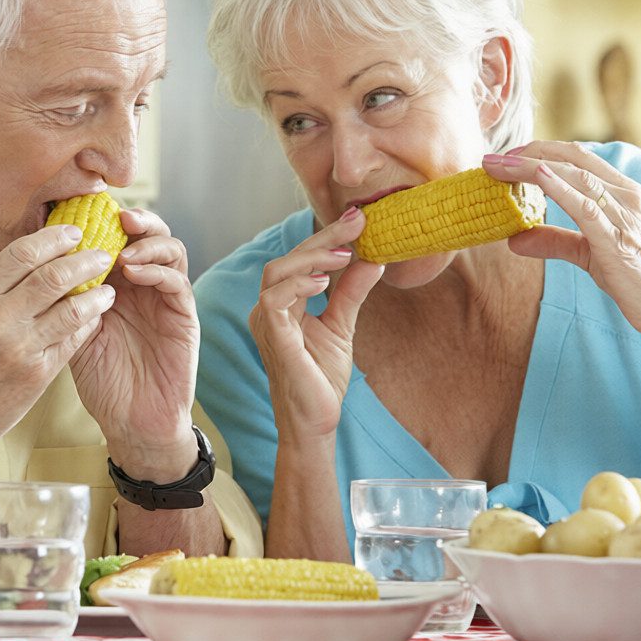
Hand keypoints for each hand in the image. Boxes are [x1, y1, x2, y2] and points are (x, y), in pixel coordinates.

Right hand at [0, 224, 117, 451]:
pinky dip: (88, 324)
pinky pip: (73, 341)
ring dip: (96, 293)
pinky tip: (96, 317)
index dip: (52, 238)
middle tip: (101, 254)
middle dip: (84, 259)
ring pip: (71, 308)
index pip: (21, 254)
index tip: (72, 232)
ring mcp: (19, 347)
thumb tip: (27, 260)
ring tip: (107, 287)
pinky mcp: (37, 374)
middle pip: (52, 276)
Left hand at [69, 208, 200, 479]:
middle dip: (133, 219)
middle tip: (113, 216)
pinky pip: (176, 282)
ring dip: (147, 240)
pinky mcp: (184, 317)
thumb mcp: (74, 332)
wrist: (132, 423)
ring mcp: (166, 299)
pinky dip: (156, 270)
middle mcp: (144, 286)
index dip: (101, 219)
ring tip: (122, 246)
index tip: (78, 208)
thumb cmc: (102, 381)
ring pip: (169, 250)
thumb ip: (66, 298)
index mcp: (117, 284)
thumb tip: (37, 259)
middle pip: (148, 234)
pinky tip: (133, 271)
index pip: (116, 237)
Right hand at [248, 207, 384, 438]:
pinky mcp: (272, 338)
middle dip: (323, 237)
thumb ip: (351, 292)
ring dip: (312, 257)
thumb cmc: (320, 378)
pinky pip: (274, 301)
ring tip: (345, 254)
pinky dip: (297, 285)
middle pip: (288, 258)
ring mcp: (266, 322)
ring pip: (277, 272)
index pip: (301, 260)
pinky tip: (323, 282)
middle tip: (358, 222)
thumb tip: (374, 259)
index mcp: (283, 303)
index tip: (359, 219)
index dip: (328, 237)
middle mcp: (268, 308)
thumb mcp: (342, 326)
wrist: (316, 421)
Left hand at [484, 141, 640, 343]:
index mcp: (620, 192)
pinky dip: (560, 189)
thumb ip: (554, 241)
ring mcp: (624, 215)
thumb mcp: (588, 253)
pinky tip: (536, 178)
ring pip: (575, 176)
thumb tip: (514, 239)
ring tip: (499, 166)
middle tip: (492, 158)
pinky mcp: (618, 240)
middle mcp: (624, 195)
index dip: (539, 151)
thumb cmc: (636, 277)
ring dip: (531, 167)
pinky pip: (586, 207)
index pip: (576, 157)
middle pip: (572, 158)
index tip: (505, 156)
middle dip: (529, 152)